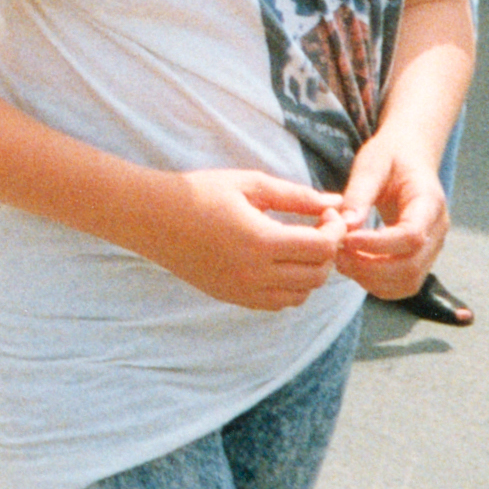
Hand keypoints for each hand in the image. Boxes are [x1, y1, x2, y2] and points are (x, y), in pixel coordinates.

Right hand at [153, 170, 348, 310]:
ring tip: (300, 246)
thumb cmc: (201, 192)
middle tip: (319, 228)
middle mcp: (254, 273)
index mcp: (260, 241)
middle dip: (327, 252)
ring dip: (310, 272)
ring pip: (300, 295)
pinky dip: (289, 288)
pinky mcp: (232, 297)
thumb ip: (296, 196)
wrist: (153, 217)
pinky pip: (276, 303)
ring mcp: (242, 290)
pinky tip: (280, 263)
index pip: (322, 248)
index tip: (327, 214)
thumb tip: (336, 202)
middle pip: (316, 276)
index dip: (334, 230)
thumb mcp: (251, 184)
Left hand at [330, 126, 446, 298]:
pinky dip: (376, 283)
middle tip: (337, 254)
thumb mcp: (371, 163)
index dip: (377, 245)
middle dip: (370, 268)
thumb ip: (359, 194)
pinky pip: (402, 285)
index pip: (412, 236)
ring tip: (342, 260)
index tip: (346, 240)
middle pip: (411, 267)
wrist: (410, 157)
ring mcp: (432, 248)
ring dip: (371, 279)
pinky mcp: (420, 259)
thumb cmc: (390, 156)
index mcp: (429, 202)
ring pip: (407, 283)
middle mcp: (437, 230)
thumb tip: (346, 226)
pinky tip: (354, 265)